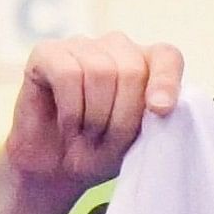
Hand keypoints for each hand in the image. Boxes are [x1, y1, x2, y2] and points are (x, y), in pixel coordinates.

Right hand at [0, 32, 183, 203]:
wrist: (54, 168)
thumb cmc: (102, 150)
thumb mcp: (137, 140)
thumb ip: (155, 119)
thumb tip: (161, 105)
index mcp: (146, 64)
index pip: (167, 56)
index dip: (166, 82)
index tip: (160, 111)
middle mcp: (115, 47)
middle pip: (132, 70)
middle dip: (122, 116)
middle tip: (106, 140)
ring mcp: (80, 45)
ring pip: (100, 72)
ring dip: (95, 115)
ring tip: (87, 135)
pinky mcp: (45, 52)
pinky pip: (67, 74)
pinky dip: (71, 108)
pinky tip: (68, 124)